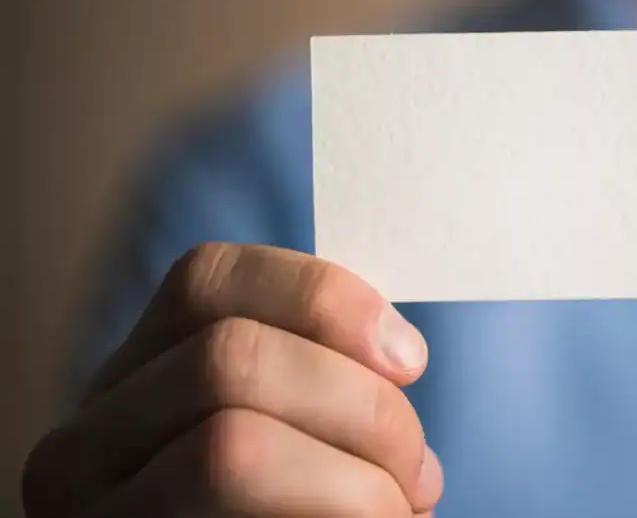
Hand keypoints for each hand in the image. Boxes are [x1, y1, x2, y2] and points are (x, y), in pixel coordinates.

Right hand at [23, 243, 441, 516]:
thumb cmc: (288, 511)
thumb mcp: (286, 434)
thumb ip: (308, 378)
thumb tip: (393, 352)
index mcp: (131, 383)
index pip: (206, 279)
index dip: (324, 298)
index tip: (408, 359)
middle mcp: (81, 443)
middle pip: (231, 358)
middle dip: (361, 406)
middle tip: (418, 472)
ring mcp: (95, 514)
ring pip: (232, 447)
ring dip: (355, 482)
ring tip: (399, 510)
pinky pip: (245, 514)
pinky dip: (337, 516)